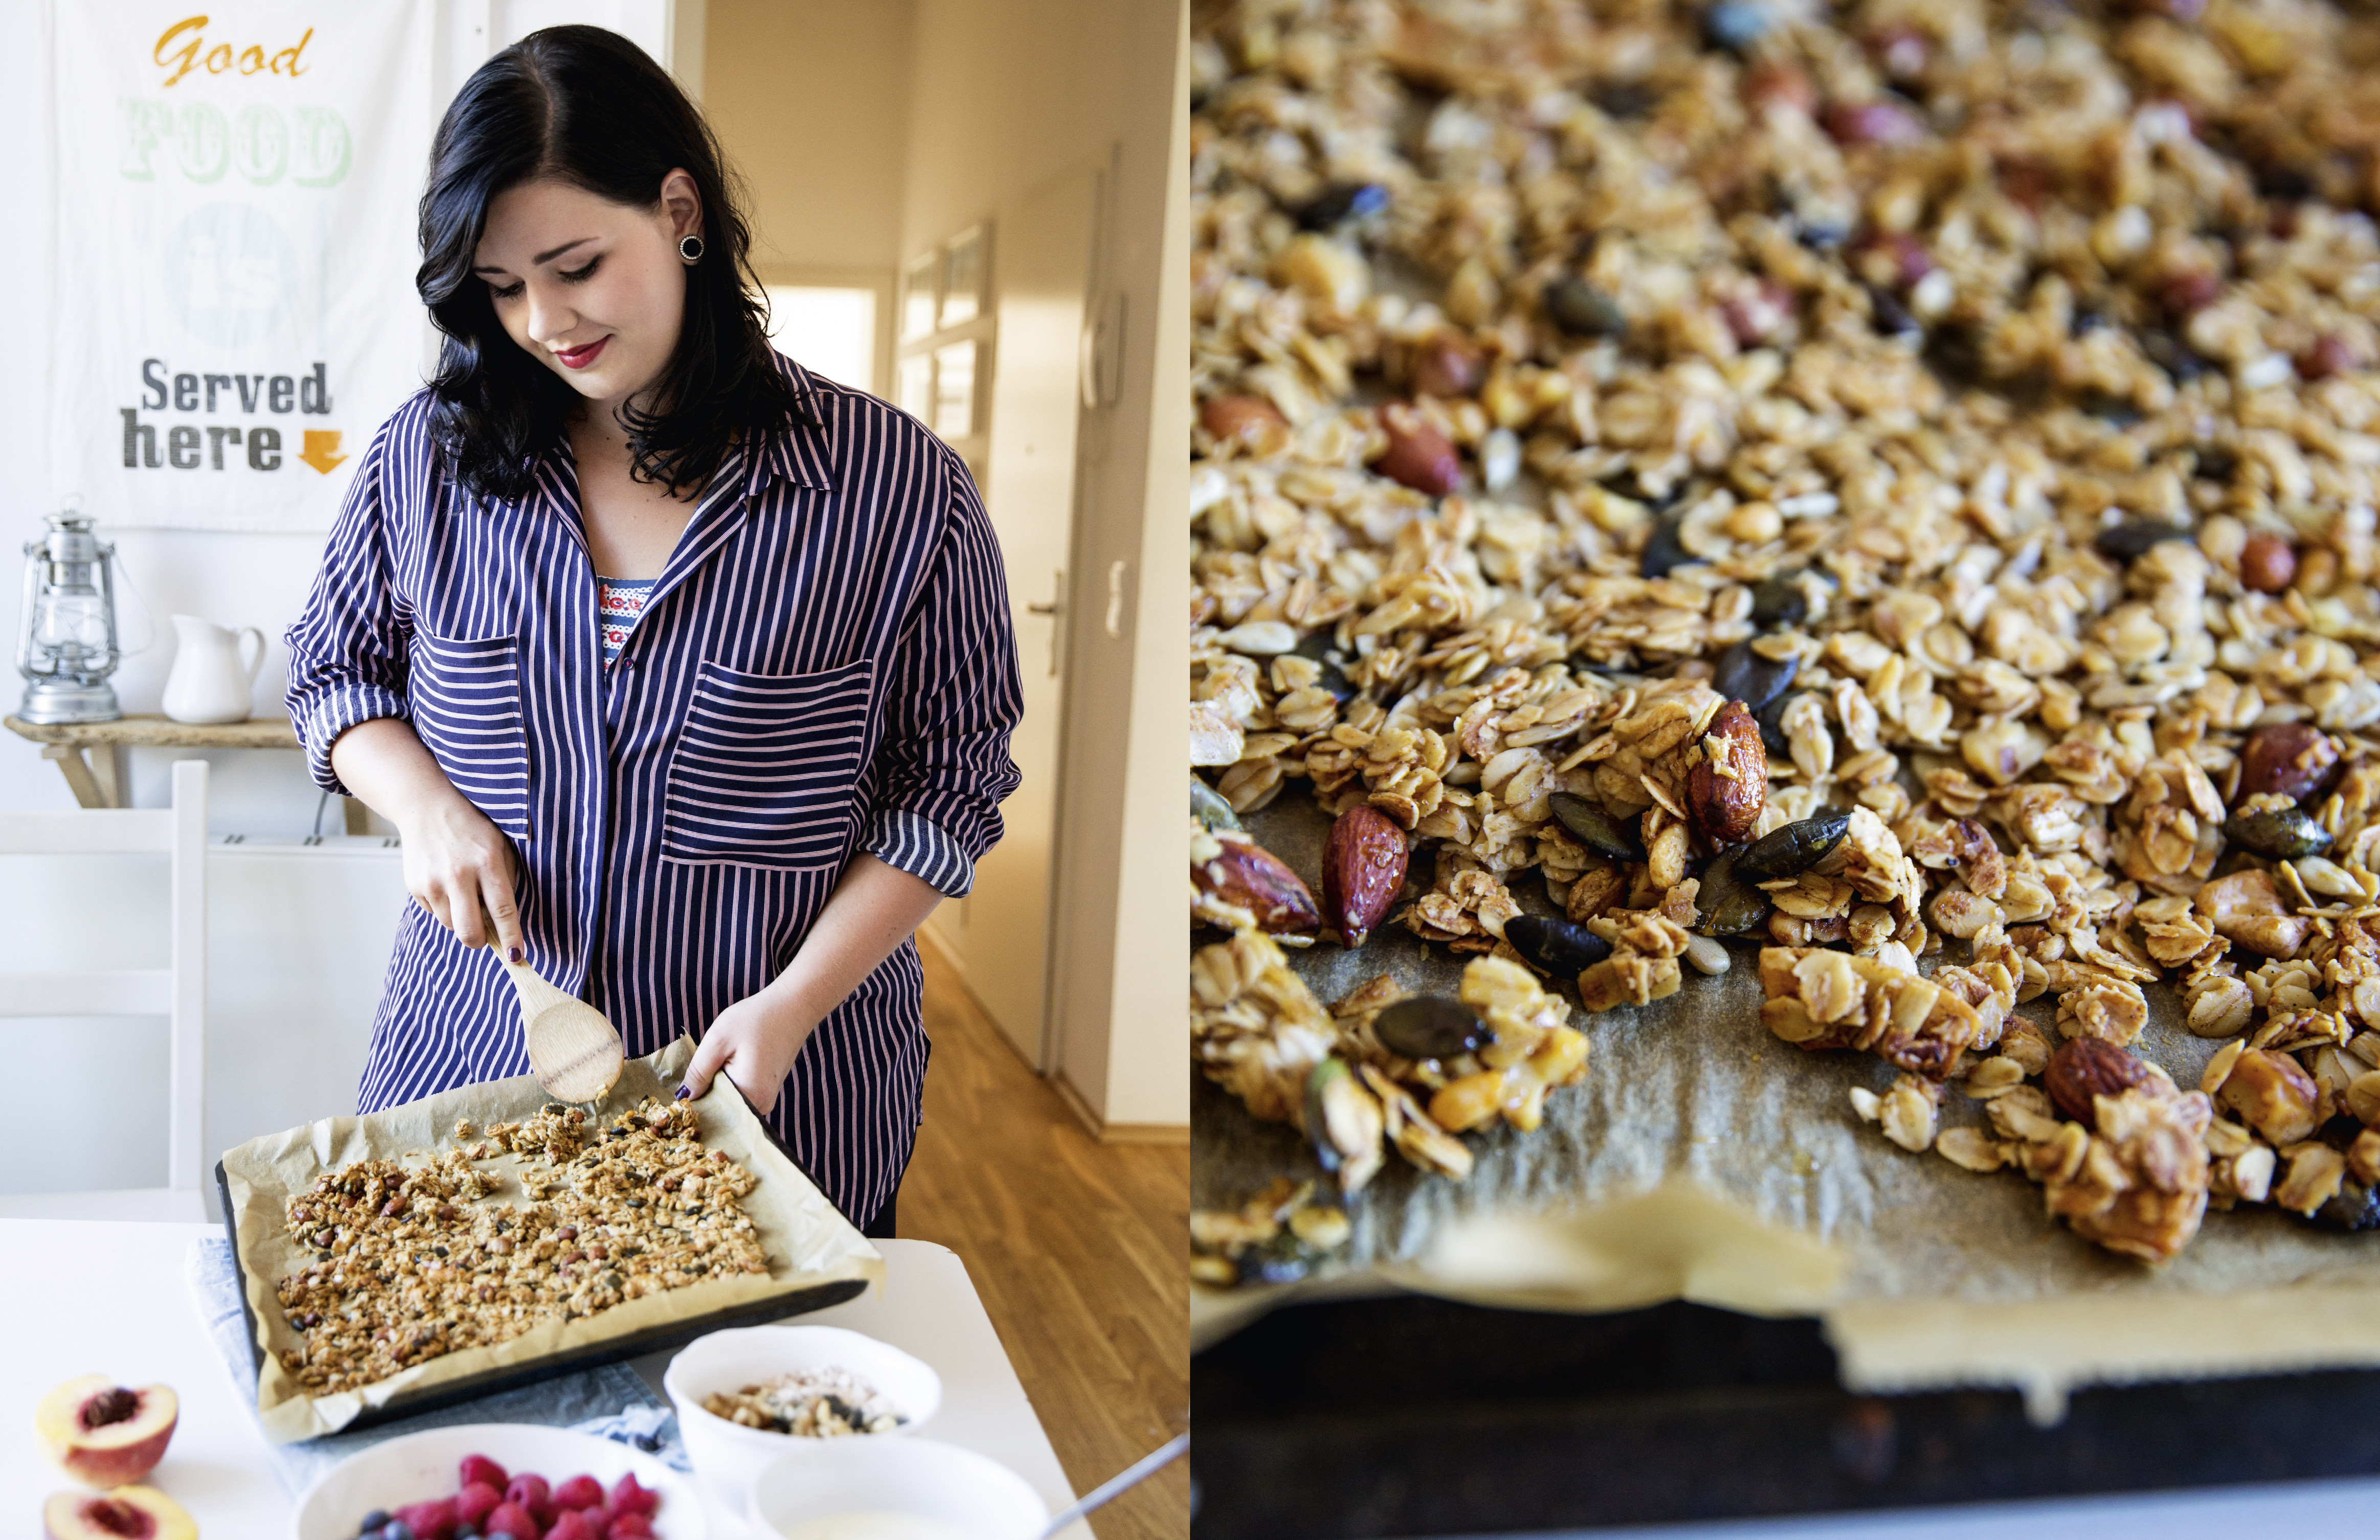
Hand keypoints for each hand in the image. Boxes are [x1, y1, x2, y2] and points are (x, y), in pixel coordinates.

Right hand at [398, 790, 524, 961]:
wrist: (426, 808)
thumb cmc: (471, 829)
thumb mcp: (500, 847)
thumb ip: (505, 882)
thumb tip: (504, 922)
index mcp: (487, 862)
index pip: (503, 910)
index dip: (511, 938)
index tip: (517, 957)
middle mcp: (459, 874)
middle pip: (470, 931)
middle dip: (480, 941)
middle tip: (486, 935)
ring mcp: (433, 882)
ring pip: (451, 925)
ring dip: (461, 920)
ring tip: (463, 893)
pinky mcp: (415, 886)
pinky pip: (434, 913)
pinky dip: (444, 907)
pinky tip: (445, 884)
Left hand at [680, 990, 817, 1115]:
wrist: (793, 1007)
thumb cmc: (757, 1019)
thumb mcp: (718, 1040)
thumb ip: (698, 1071)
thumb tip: (684, 1096)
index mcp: (750, 1094)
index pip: (712, 1112)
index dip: (694, 1103)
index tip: (680, 1093)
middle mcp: (762, 1104)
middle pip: (722, 1110)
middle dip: (706, 1095)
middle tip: (698, 1072)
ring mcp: (767, 1099)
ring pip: (731, 1103)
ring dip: (717, 1089)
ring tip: (714, 1067)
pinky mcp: (768, 1091)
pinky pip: (741, 1096)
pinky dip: (729, 1085)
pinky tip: (726, 1067)